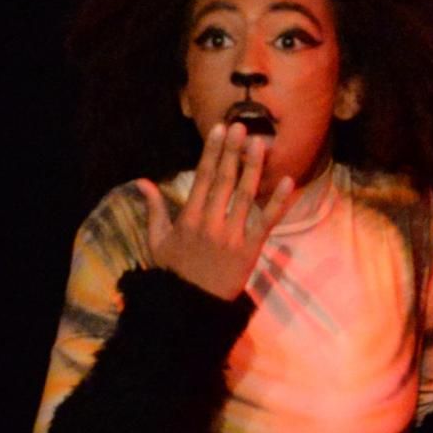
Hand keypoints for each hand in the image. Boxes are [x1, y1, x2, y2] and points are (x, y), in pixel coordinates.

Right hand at [144, 119, 289, 297]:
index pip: (203, 177)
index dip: (212, 152)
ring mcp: (233, 236)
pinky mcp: (251, 249)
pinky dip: (278, 202)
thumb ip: (153, 209)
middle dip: (233, 151)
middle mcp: (211, 223)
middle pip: (224, 180)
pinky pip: (267, 221)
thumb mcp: (157, 241)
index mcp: (189, 219)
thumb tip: (143, 181)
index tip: (219, 129)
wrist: (192, 306)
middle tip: (242, 126)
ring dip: (253, 168)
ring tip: (261, 143)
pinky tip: (288, 181)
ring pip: (245, 196)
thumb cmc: (174, 271)